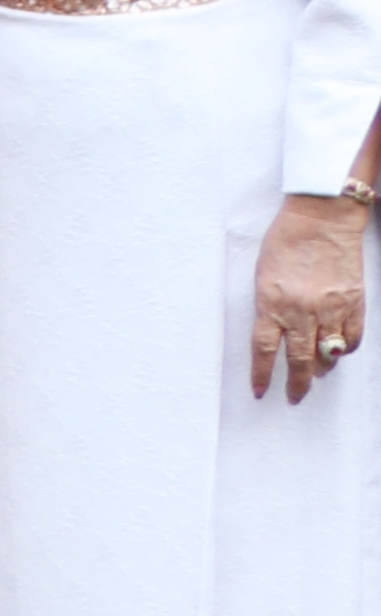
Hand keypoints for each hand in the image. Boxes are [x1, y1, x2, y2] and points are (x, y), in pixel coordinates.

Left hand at [261, 196, 367, 404]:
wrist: (322, 218)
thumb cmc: (286, 240)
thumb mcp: (263, 274)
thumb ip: (269, 305)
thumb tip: (277, 331)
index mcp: (271, 303)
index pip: (264, 349)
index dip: (262, 374)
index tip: (261, 391)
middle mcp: (301, 311)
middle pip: (298, 360)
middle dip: (296, 383)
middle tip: (294, 397)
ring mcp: (330, 308)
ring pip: (327, 353)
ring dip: (321, 368)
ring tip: (316, 374)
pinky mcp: (354, 302)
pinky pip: (351, 337)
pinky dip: (345, 348)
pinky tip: (339, 350)